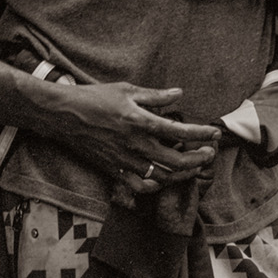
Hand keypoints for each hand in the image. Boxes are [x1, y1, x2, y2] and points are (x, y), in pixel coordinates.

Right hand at [48, 81, 218, 199]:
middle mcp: (135, 144)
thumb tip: (178, 94)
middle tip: (209, 153)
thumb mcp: (126, 90)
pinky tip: (164, 178)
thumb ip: (155, 96)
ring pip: (161, 176)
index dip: (201, 134)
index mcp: (140, 121)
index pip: (180, 132)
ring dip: (182, 174)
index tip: (214, 134)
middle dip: (198, 159)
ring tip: (193, 166)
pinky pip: (140, 186)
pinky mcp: (114, 170)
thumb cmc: (94, 98)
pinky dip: (156, 186)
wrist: (63, 115)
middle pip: (176, 161)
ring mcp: (124, 160)